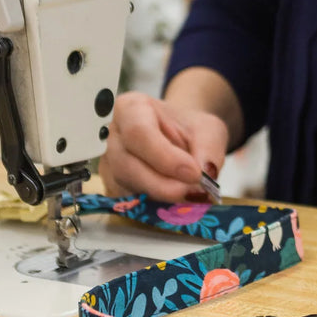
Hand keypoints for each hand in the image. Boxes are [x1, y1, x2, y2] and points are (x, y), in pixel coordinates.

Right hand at [99, 92, 229, 201]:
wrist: (179, 137)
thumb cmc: (188, 128)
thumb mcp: (208, 129)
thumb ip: (208, 149)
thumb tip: (204, 174)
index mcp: (131, 109)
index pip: (138, 132)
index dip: (165, 157)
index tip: (194, 173)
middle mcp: (111, 137)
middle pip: (127, 166)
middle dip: (163, 185)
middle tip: (195, 193)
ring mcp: (108, 164)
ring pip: (126, 188)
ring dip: (161, 198)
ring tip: (191, 196)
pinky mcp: (113, 189)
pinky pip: (129, 204)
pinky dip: (156, 207)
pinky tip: (176, 203)